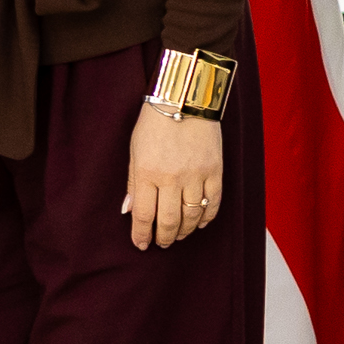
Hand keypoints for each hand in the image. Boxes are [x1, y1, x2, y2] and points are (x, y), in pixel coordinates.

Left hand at [123, 101, 222, 250]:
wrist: (185, 99)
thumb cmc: (155, 122)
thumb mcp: (134, 150)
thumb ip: (133, 182)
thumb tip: (128, 210)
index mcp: (147, 172)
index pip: (144, 215)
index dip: (142, 235)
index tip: (141, 244)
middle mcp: (172, 178)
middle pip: (168, 221)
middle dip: (164, 238)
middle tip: (162, 243)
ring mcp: (196, 175)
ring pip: (191, 217)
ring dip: (185, 231)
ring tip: (179, 235)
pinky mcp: (215, 171)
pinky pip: (212, 203)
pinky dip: (207, 218)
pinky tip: (200, 223)